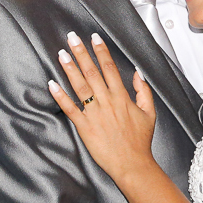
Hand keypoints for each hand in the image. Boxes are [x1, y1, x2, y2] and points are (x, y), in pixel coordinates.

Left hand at [48, 31, 157, 183]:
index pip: (110, 68)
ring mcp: (95, 114)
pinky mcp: (85, 127)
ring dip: (70, 68)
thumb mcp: (150, 113)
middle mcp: (107, 102)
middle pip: (92, 72)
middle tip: (72, 37)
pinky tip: (52, 84)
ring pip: (80, 86)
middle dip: (82, 53)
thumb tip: (137, 74)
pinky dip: (61, 96)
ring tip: (62, 53)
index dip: (101, 51)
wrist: (133, 164)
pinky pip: (70, 108)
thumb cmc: (140, 140)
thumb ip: (143, 91)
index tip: (94, 38)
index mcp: (122, 97)